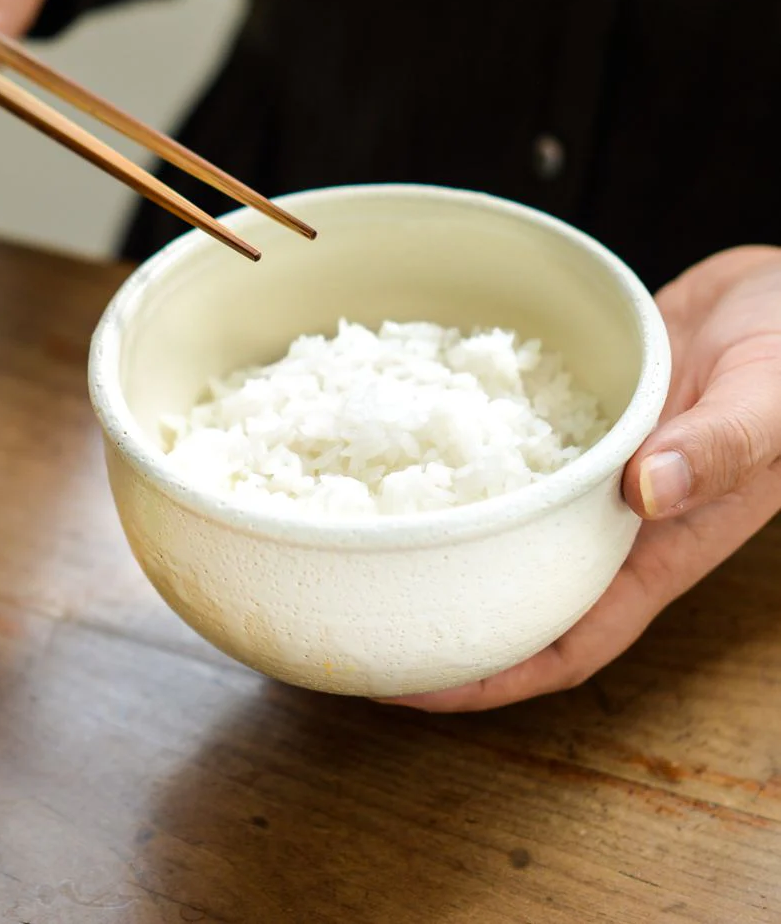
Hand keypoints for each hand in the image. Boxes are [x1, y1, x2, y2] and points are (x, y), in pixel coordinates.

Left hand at [383, 245, 780, 711]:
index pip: (566, 643)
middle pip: (509, 596)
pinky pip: (502, 456)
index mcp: (657, 547)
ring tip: (355, 542)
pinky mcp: (567, 427)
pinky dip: (453, 464)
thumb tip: (649, 489)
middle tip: (349, 615)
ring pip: (498, 528)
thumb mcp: (770, 400)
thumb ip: (721, 446)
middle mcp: (608, 524)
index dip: (490, 677)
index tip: (411, 688)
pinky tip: (398, 449)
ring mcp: (583, 476)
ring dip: (436, 543)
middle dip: (437, 619)